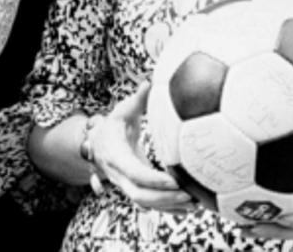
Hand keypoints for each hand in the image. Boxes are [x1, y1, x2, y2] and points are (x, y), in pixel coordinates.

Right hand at [88, 83, 193, 211]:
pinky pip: (150, 205)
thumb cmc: (112, 125)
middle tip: (190, 195)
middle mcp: (119, 177)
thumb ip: (137, 100)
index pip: (135, 173)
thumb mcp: (121, 111)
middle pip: (140, 196)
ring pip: (145, 205)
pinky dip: (168, 209)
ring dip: (169, 207)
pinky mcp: (135, 190)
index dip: (154, 180)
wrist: (97, 144)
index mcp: (117, 157)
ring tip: (196, 204)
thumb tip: (149, 82)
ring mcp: (126, 186)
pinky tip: (188, 208)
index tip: (176, 180)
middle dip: (165, 199)